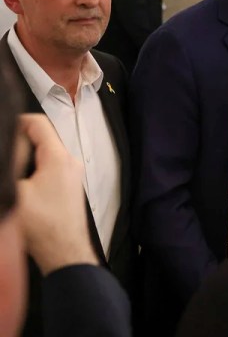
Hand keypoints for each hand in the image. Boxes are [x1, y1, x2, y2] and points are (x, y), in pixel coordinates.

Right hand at [14, 114, 98, 274]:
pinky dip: (33, 170)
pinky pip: (49, 168)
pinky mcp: (69, 187)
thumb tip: (8, 158)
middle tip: (5, 157)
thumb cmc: (41, 224)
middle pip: (40, 139)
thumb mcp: (13, 192)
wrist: (64, 252)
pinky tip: (19, 185)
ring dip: (24, 159)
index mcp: (58, 157)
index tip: (1, 132)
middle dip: (18, 144)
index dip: (15, 123)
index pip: (38, 124)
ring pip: (44, 154)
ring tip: (10, 173)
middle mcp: (70, 161)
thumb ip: (8, 166)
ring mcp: (72, 174)